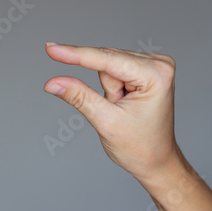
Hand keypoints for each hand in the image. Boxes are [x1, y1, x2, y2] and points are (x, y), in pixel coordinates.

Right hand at [44, 42, 179, 181]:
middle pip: (108, 62)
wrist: (157, 161)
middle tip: (117, 110)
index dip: (76, 55)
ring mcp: (154, 65)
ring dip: (109, 90)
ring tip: (123, 109)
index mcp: (156, 74)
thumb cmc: (141, 147)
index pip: (107, 59)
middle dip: (105, 88)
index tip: (51, 49)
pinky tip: (125, 102)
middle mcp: (159, 64)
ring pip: (109, 66)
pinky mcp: (147, 69)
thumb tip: (53, 82)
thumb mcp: (106, 122)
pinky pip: (115, 70)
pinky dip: (113, 88)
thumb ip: (79, 97)